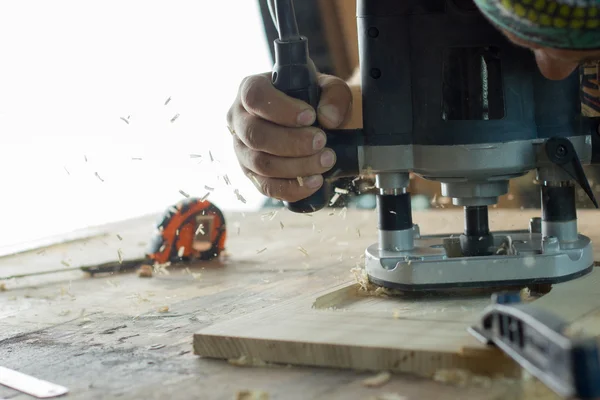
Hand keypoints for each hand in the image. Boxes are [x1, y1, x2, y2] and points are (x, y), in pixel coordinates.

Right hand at [227, 72, 352, 201]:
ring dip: (296, 166)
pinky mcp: (251, 174)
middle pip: (255, 135)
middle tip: (322, 142)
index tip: (310, 117)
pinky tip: (315, 181)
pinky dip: (292, 188)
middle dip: (292, 142)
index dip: (281, 109)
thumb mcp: (328, 87)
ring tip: (326, 161)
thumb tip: (328, 118)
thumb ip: (334, 95)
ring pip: (260, 163)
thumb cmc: (312, 99)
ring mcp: (241, 149)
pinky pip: (266, 186)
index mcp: (250, 89)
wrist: (310, 122)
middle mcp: (239, 119)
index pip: (254, 97)